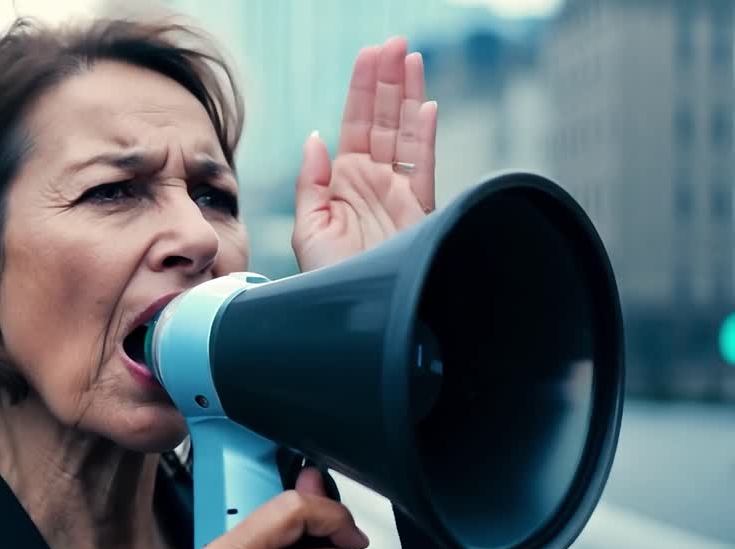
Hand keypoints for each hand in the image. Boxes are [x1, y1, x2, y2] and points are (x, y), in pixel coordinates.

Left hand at [291, 37, 438, 272]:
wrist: (357, 319)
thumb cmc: (328, 281)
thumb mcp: (308, 230)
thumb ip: (311, 183)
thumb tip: (315, 137)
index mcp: (343, 183)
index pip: (355, 125)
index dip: (362, 89)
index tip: (369, 55)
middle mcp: (373, 182)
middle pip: (383, 120)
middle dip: (388, 81)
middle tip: (394, 43)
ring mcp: (398, 194)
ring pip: (406, 134)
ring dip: (408, 96)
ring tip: (410, 58)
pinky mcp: (419, 212)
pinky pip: (423, 167)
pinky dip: (425, 137)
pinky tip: (426, 107)